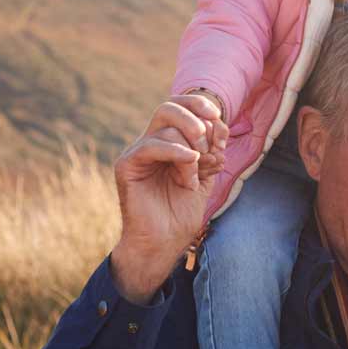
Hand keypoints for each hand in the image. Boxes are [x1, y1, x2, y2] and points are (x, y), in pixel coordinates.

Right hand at [108, 96, 225, 302]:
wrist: (164, 242)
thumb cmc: (181, 213)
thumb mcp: (205, 176)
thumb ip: (212, 149)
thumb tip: (220, 124)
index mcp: (168, 143)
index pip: (179, 107)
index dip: (199, 106)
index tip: (219, 119)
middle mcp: (151, 143)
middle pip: (169, 107)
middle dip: (196, 119)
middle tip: (210, 144)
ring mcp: (138, 153)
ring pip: (165, 126)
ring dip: (192, 149)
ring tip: (196, 176)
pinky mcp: (127, 165)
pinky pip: (151, 145)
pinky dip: (176, 151)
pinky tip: (191, 162)